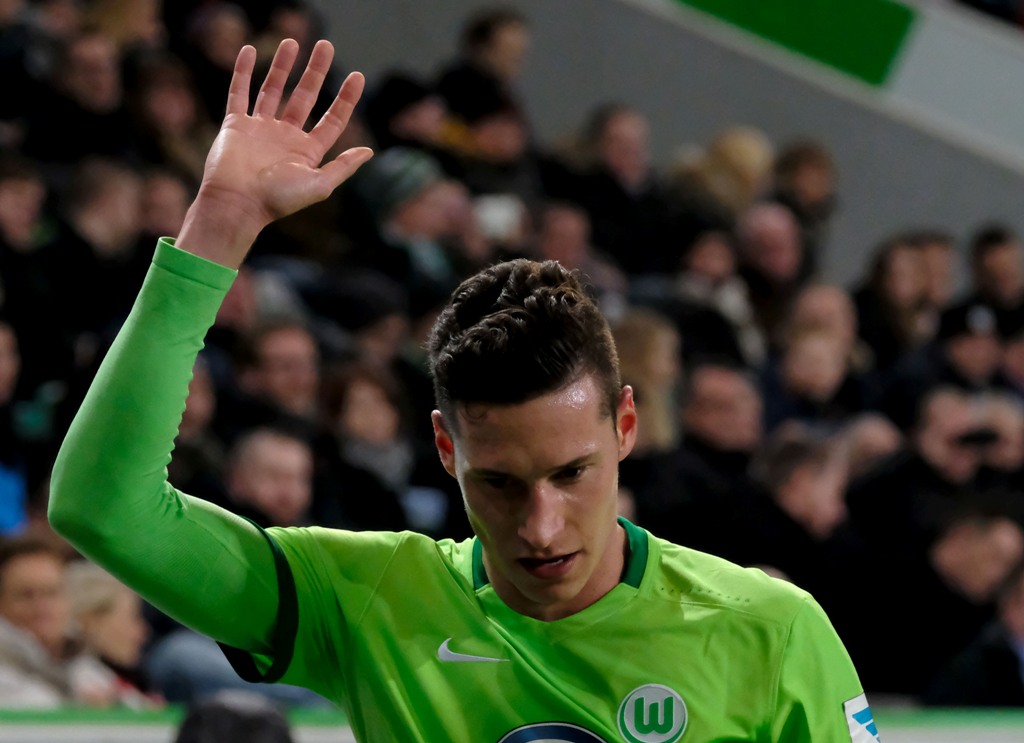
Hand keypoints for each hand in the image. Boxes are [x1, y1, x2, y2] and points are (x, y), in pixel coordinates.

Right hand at [178, 38, 372, 266]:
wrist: (237, 204)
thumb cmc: (279, 200)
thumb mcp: (320, 185)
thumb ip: (344, 167)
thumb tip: (369, 151)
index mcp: (307, 151)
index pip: (333, 119)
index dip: (346, 98)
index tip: (358, 76)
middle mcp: (285, 137)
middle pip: (305, 96)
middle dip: (316, 71)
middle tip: (326, 45)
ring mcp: (260, 128)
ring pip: (273, 89)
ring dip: (282, 66)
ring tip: (292, 41)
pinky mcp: (235, 124)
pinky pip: (239, 92)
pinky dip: (242, 71)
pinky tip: (248, 50)